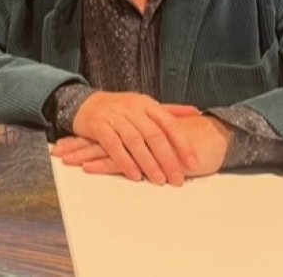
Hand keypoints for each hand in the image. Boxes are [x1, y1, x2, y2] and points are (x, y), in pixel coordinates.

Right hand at [54, 113, 231, 184]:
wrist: (85, 103)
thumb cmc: (120, 108)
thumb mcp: (145, 105)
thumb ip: (170, 111)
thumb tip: (197, 112)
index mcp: (147, 104)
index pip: (169, 124)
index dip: (182, 144)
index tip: (193, 163)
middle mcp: (132, 108)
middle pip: (153, 135)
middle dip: (167, 159)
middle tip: (177, 179)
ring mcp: (114, 116)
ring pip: (134, 141)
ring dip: (148, 162)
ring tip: (158, 180)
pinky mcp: (98, 125)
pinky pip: (113, 145)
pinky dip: (124, 161)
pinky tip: (134, 175)